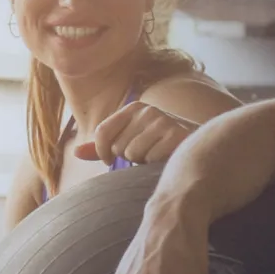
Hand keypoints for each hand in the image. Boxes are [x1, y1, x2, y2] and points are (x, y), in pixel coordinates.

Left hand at [78, 100, 200, 167]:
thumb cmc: (158, 146)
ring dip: (143, 162)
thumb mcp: (130, 140)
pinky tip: (168, 158)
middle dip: (129, 157)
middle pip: (118, 146)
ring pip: (133, 154)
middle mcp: (147, 110)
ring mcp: (162, 121)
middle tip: (148, 152)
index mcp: (134, 108)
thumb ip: (102, 146)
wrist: (200, 147)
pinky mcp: (176, 135)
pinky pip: (150, 159)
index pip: (102, 132)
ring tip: (158, 154)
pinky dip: (156, 165)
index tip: (110, 159)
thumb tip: (74, 153)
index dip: (102, 151)